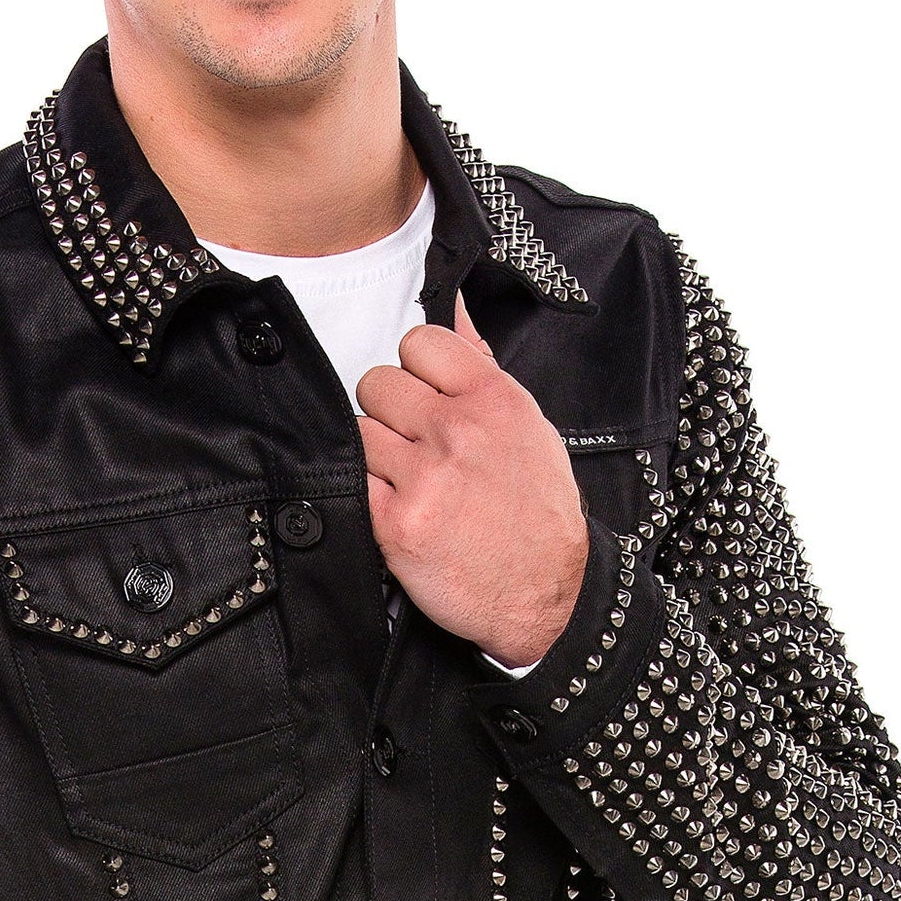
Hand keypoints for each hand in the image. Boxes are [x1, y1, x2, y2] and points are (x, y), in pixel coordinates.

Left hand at [357, 294, 587, 668]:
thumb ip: (481, 371)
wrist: (545, 594)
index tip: (423, 392)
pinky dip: (370, 496)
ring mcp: (424, 477)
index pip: (421, 342)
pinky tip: (400, 510)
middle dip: (389, 411)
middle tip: (412, 444)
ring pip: (360, 431)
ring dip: (376, 455)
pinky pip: (355, 482)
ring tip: (409, 481)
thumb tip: (453, 306)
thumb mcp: (528, 428)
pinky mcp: (395, 522)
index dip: (414, 367)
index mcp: (494, 400)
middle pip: (378, 383)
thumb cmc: (537, 513)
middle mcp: (458, 431)